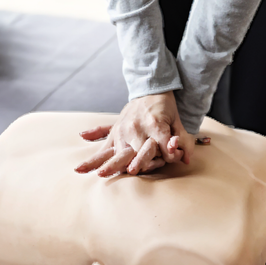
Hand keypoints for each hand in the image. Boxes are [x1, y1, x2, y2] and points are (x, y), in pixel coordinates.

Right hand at [75, 92, 194, 176]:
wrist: (150, 90)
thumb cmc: (166, 109)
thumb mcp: (178, 122)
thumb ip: (183, 141)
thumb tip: (184, 160)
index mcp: (154, 124)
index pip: (161, 146)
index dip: (167, 156)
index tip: (168, 159)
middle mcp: (136, 128)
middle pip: (137, 152)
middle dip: (139, 162)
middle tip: (132, 171)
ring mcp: (123, 131)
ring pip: (118, 152)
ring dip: (111, 164)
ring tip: (100, 174)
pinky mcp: (115, 132)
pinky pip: (103, 146)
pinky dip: (93, 157)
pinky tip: (81, 167)